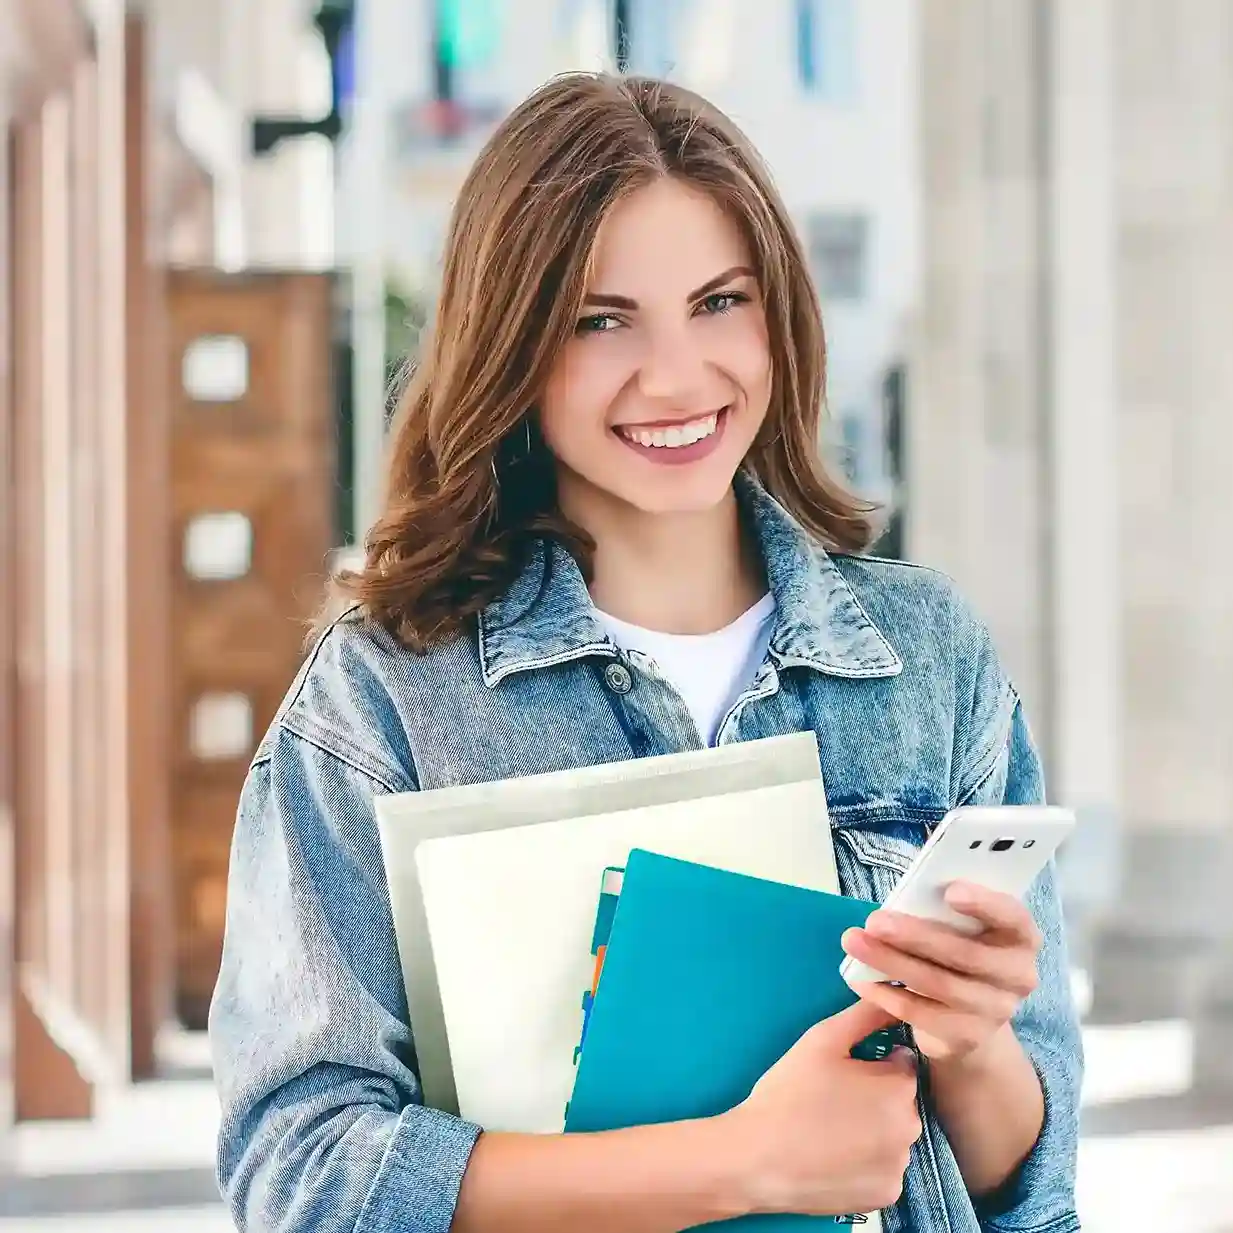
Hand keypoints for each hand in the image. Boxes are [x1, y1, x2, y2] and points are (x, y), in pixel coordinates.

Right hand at [718, 1000, 921, 1217]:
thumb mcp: (823, 1040)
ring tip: (829, 1128)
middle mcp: (910, 1129)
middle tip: (832, 1099)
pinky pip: (884, 1169)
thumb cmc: (789, 1092)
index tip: (842, 1072)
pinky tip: (835, 1156)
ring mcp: (899, 1167)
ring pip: (892, 1136)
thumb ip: (865, 1015)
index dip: (872, 1063)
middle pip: (900, 1101)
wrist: (757, 1157)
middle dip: (875, 1096)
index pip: (902, 1063)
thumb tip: (893, 995)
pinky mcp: (885, 1195)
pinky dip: (866, 1163)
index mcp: (899, 1087)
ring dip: (873, 1130)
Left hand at [840, 881, 1041, 1062]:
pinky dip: (886, 993)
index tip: (950, 891)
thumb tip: (902, 901)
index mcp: (1020, 938)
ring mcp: (995, 1012)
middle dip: (915, 935)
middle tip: (874, 920)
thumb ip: (944, 913)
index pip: (1013, 918)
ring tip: (854, 943)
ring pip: (937, 983)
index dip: (985, 904)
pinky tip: (860, 979)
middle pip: (965, 954)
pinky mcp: (967, 1037)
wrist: (972, 1017)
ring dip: (891, 961)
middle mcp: (1017, 977)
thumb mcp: (962, 928)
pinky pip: (920, 1013)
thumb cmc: (960, 952)